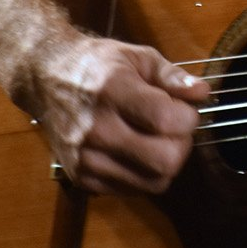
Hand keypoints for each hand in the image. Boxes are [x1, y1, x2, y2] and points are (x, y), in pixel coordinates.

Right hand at [29, 38, 210, 194]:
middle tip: (174, 128)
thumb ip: (173, 76)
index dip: (189, 118)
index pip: (168, 122)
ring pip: (153, 182)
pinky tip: (139, 152)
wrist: (44, 78)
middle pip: (165, 161)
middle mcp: (96, 129)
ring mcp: (86, 157)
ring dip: (167, 164)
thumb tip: (202, 93)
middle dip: (182, 145)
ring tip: (158, 141)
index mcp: (112, 92)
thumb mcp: (137, 57)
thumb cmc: (98, 65)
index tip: (184, 109)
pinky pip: (132, 190)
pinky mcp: (80, 177)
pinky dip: (145, 175)